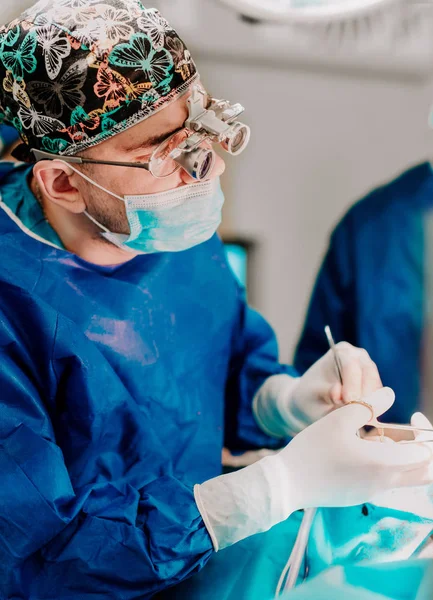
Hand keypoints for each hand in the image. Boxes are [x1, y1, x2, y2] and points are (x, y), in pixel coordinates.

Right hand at [280, 388, 432, 509]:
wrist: (287, 484)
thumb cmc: (312, 450)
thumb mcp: (339, 419)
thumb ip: (369, 405)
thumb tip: (390, 394)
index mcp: (383, 462)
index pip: (426, 453)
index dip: (426, 432)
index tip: (412, 416)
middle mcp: (384, 482)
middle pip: (425, 472)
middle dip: (423, 448)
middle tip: (409, 429)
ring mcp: (373, 492)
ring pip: (407, 476)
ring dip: (404, 455)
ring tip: (378, 435)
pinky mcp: (360, 495)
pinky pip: (386, 480)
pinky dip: (386, 463)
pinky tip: (360, 448)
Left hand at [286, 342, 381, 433]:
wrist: (312, 403)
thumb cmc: (310, 397)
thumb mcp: (312, 396)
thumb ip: (326, 393)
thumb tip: (338, 392)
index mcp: (341, 352)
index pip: (351, 365)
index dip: (352, 384)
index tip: (348, 401)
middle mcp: (359, 356)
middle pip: (369, 373)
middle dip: (364, 395)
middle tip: (356, 413)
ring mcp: (369, 370)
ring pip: (377, 387)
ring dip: (369, 403)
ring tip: (355, 417)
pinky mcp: (375, 386)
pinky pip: (381, 397)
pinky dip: (373, 408)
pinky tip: (360, 417)